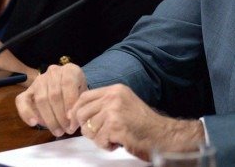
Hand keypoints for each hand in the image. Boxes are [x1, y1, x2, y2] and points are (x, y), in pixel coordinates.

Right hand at [16, 63, 87, 135]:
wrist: (68, 86)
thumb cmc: (78, 91)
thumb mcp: (84, 94)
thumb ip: (79, 104)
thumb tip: (73, 121)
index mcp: (69, 70)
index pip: (67, 83)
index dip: (69, 101)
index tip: (71, 118)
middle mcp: (53, 72)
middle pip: (54, 94)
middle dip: (60, 116)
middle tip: (67, 130)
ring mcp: (38, 80)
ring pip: (41, 100)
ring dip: (49, 119)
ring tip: (58, 132)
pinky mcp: (27, 90)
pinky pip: (21, 101)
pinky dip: (26, 113)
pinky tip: (34, 124)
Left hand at [73, 84, 204, 160]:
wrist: (161, 134)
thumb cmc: (143, 124)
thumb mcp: (124, 104)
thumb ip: (104, 104)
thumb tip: (77, 113)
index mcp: (116, 89)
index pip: (84, 96)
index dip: (75, 110)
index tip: (73, 121)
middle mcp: (114, 97)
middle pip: (82, 113)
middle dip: (87, 127)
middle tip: (100, 134)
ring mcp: (114, 110)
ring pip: (89, 129)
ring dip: (99, 138)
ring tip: (114, 137)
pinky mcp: (115, 126)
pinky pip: (98, 140)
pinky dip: (106, 145)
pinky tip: (118, 142)